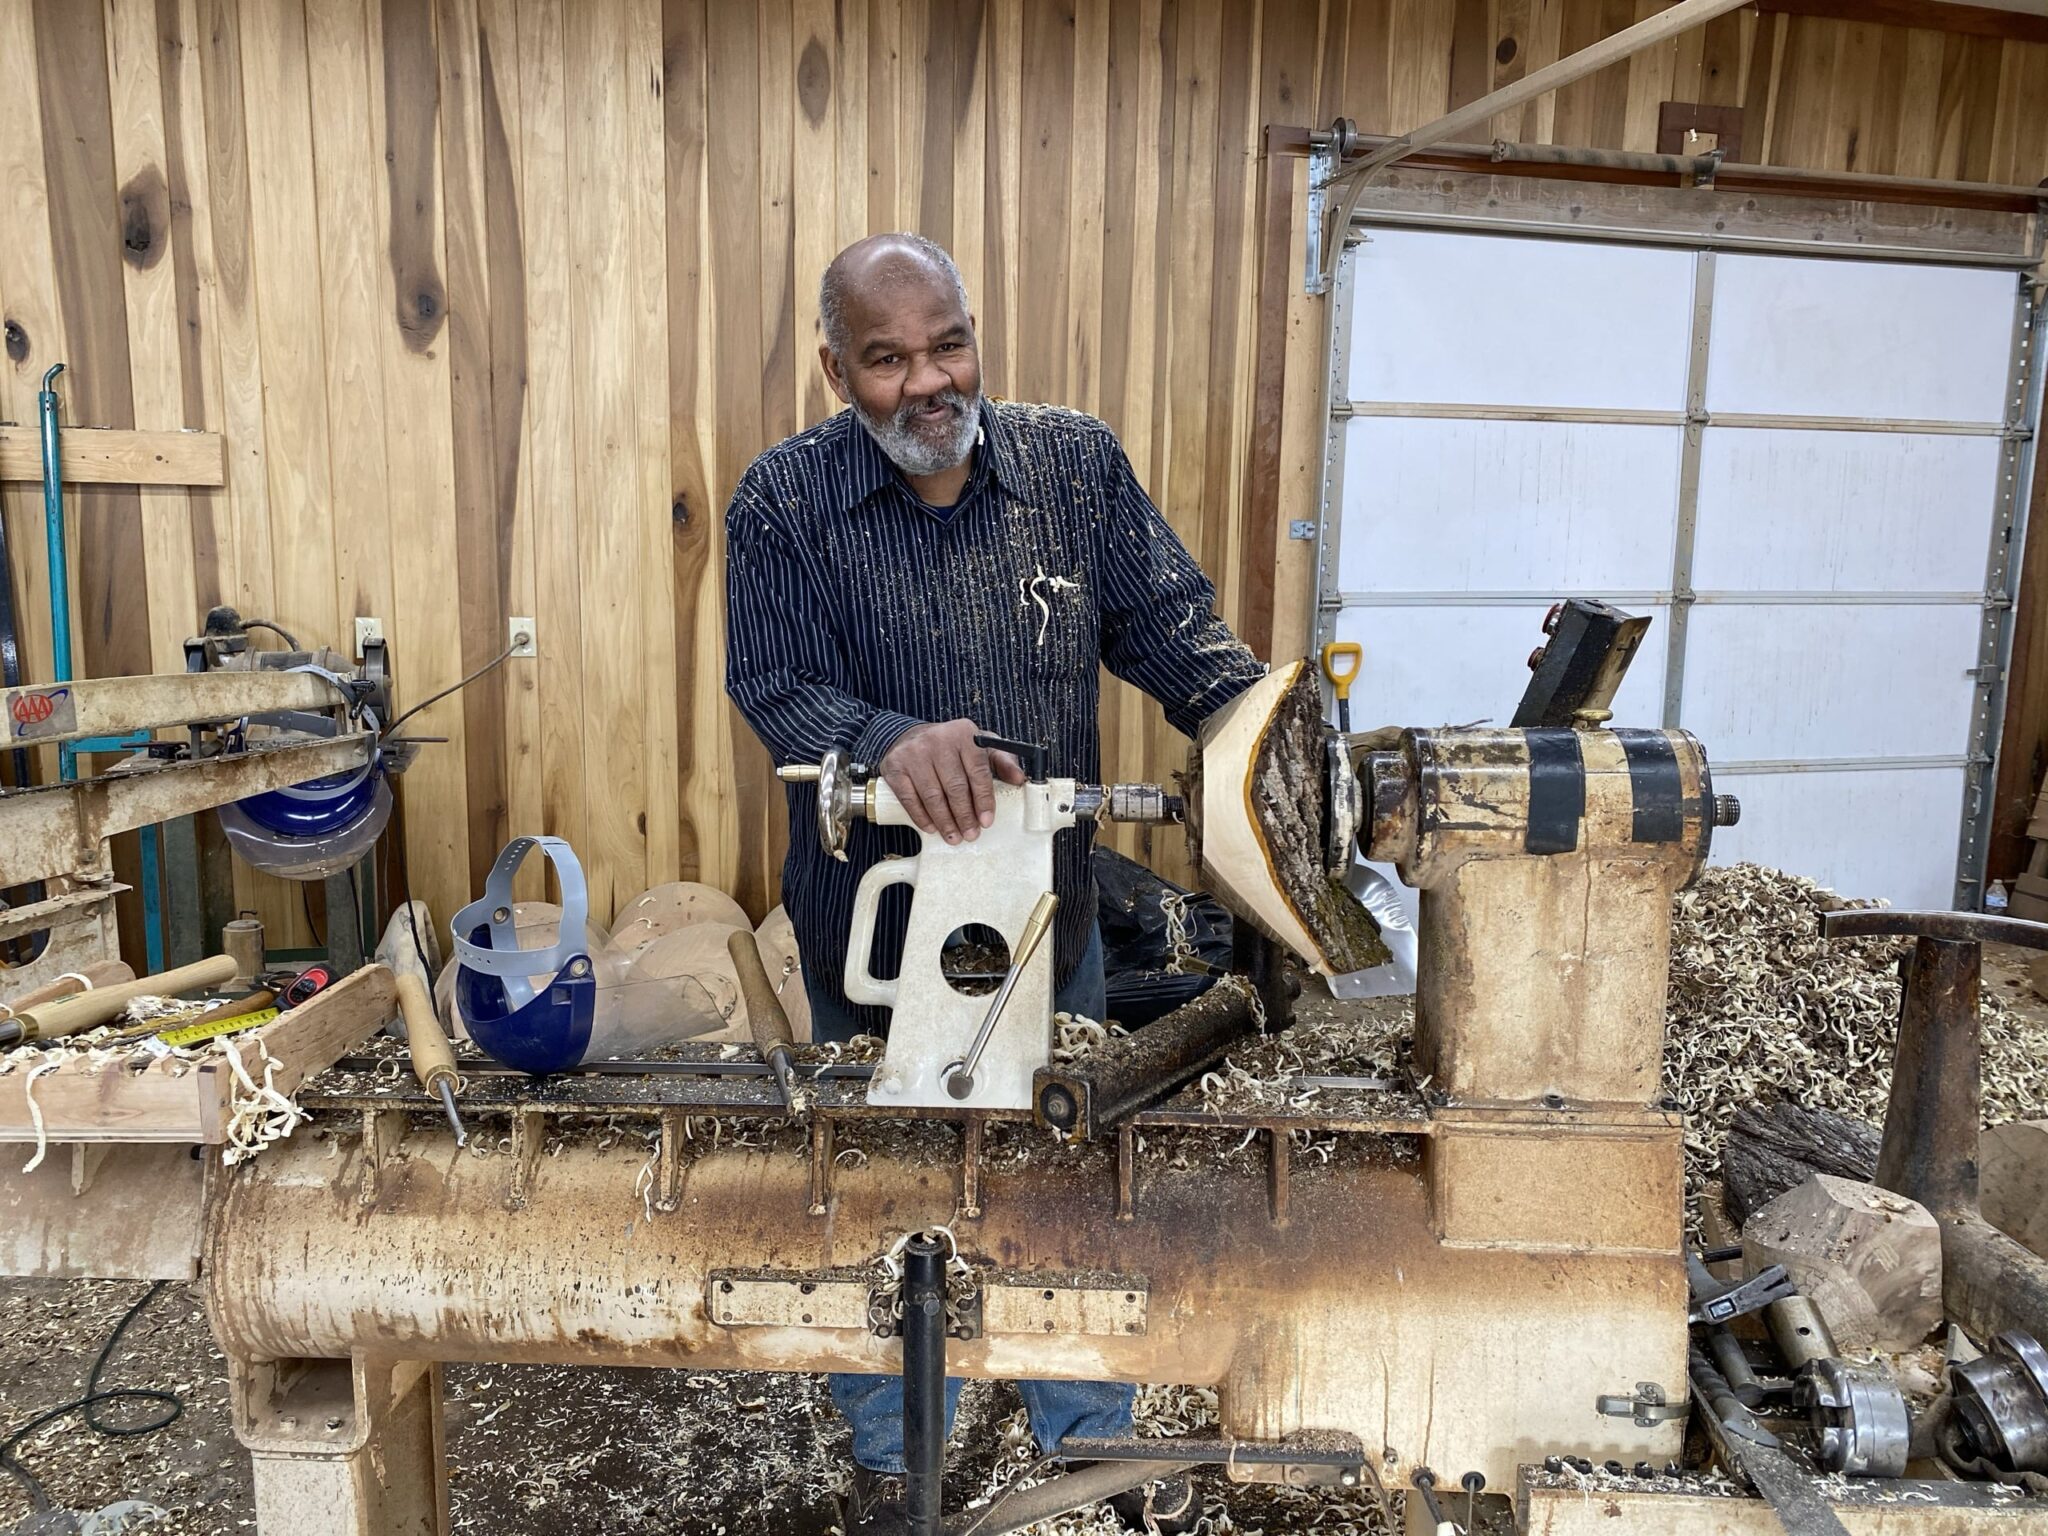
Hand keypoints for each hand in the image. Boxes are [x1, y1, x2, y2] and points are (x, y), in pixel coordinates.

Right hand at [878, 719, 1026, 843]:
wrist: (909, 737)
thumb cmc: (951, 747)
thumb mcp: (980, 746)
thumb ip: (1002, 761)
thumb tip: (1019, 779)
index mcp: (963, 733)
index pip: (978, 771)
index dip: (984, 799)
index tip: (987, 821)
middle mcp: (938, 740)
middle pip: (955, 787)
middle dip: (965, 816)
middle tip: (971, 834)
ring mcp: (914, 753)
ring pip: (933, 796)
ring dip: (945, 821)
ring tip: (953, 836)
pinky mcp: (895, 767)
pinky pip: (909, 798)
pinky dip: (921, 816)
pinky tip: (931, 827)